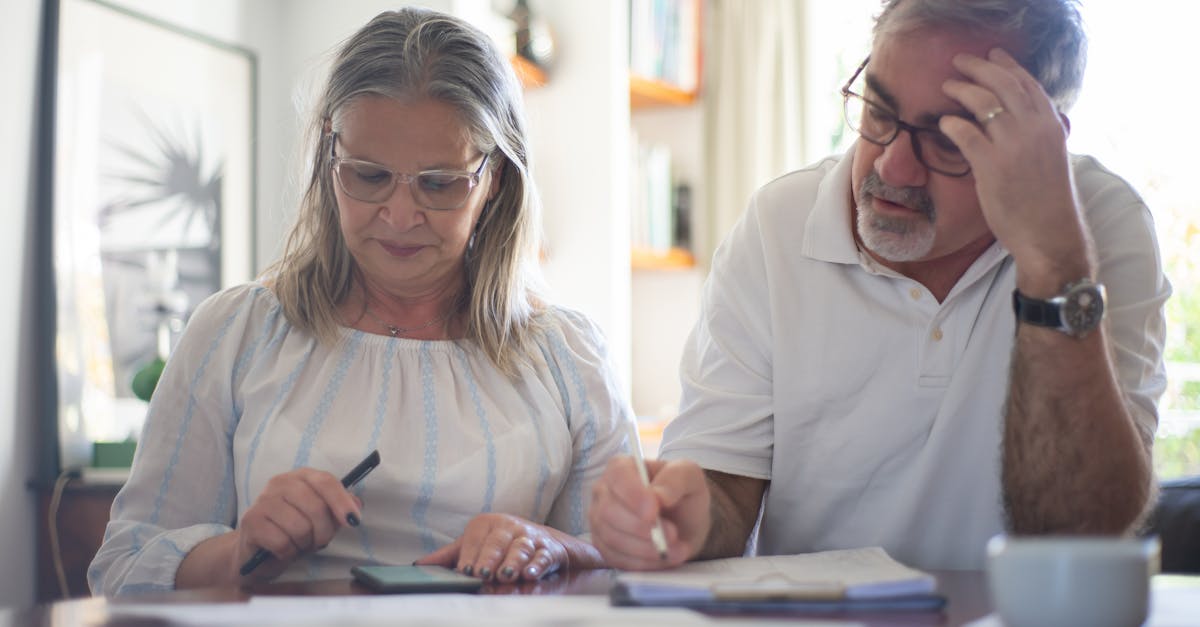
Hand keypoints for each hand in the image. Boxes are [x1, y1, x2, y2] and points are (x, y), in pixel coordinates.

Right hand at [234, 468, 362, 580]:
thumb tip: (357, 505)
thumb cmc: (294, 532)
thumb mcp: (321, 520)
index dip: (342, 501)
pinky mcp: (251, 521)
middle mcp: (280, 482)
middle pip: (316, 507)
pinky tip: (283, 550)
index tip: (354, 521)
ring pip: (300, 527)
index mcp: (301, 476)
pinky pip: (282, 542)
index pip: (325, 481)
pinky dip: (288, 552)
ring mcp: (263, 500)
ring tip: (298, 544)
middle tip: (319, 542)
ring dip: (304, 544)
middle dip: (324, 532)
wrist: (258, 553)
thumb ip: (339, 510)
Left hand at [415, 513, 568, 581]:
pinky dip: (537, 565)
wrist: (541, 541)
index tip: (464, 570)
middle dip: (490, 558)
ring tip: (505, 575)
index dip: (470, 555)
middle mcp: (508, 527)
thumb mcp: (474, 545)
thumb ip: (449, 556)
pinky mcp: (546, 549)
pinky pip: (542, 556)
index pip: (475, 539)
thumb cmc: (500, 544)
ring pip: (520, 548)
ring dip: (513, 561)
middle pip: (497, 542)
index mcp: (487, 523)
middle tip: (482, 574)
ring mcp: (528, 537)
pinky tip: (530, 574)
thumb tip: (419, 566)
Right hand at [588, 456, 710, 570]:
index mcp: (621, 467)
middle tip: (673, 535)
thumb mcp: (689, 476)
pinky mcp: (605, 547)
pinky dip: (643, 563)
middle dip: (642, 528)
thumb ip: (675, 479)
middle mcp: (603, 492)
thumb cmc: (682, 493)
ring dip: (646, 549)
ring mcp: (600, 521)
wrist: (684, 522)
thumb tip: (659, 496)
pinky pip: (616, 559)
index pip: (617, 477)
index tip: (653, 512)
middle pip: (609, 512)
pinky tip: (665, 559)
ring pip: (612, 539)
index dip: (633, 495)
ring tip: (676, 550)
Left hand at [939, 48, 1092, 291]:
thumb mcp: (1052, 158)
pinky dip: (951, 123)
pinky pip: (965, 132)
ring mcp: (1013, 145)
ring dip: (962, 89)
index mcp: (1051, 126)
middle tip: (960, 62)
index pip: (1028, 84)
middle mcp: (1035, 129)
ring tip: (947, 86)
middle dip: (980, 67)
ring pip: (983, 101)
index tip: (994, 55)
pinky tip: (943, 122)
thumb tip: (1016, 120)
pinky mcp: (992, 165)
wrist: (1049, 235)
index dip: (1009, 66)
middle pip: (1003, 84)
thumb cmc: (1047, 202)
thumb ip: (1039, 136)